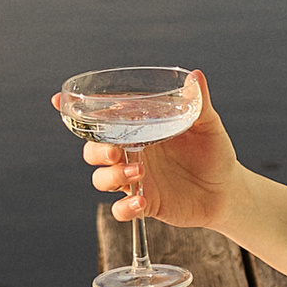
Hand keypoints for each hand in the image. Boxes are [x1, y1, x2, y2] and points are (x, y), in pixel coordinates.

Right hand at [65, 67, 239, 231]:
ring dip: (112, 177)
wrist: (228, 190)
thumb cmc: (214, 151)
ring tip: (139, 175)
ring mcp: (135, 179)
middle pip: (92, 151)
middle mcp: (130, 153)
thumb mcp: (208, 125)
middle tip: (117, 151)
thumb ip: (198, 103)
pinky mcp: (145, 204)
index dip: (76, 110)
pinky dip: (125, 208)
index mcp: (139, 129)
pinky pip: (121, 210)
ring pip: (101, 179)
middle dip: (96, 151)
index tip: (59, 100)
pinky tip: (141, 202)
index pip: (102, 118)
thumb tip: (196, 76)